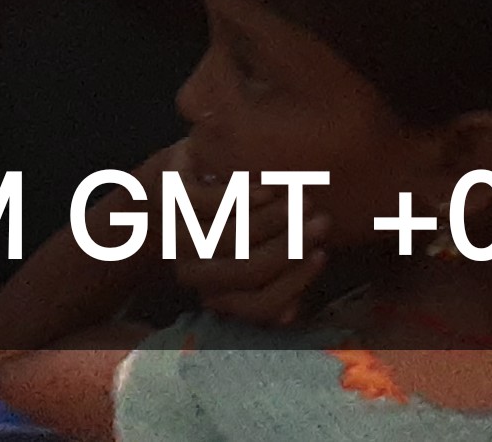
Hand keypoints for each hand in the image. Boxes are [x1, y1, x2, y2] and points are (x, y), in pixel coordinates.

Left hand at [166, 152, 323, 325]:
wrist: (183, 175)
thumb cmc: (234, 216)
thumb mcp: (258, 251)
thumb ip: (277, 279)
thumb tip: (288, 317)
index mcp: (213, 290)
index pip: (258, 303)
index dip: (294, 282)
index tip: (323, 254)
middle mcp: (190, 267)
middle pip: (247, 270)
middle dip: (291, 246)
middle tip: (321, 221)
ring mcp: (175, 231)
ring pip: (229, 239)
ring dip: (273, 220)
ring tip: (301, 201)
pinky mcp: (168, 194)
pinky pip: (210, 203)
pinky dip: (245, 197)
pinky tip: (268, 188)